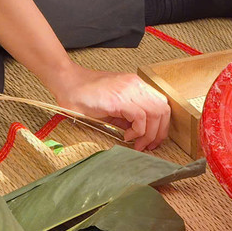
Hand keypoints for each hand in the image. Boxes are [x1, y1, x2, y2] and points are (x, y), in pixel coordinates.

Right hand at [50, 66, 169, 151]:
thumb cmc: (86, 95)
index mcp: (136, 85)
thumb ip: (128, 117)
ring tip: (136, 144)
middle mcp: (136, 85)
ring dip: (148, 135)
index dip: (162, 125)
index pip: (162, 104)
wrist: (68, 84)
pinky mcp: (119, 98)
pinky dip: (138, 131)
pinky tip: (126, 137)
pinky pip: (140, 118)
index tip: (153, 140)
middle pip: (163, 109)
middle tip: (148, 146)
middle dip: (159, 132)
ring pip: (155, 113)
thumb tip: (139, 133)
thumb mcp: (113, 106)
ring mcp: (129, 90)